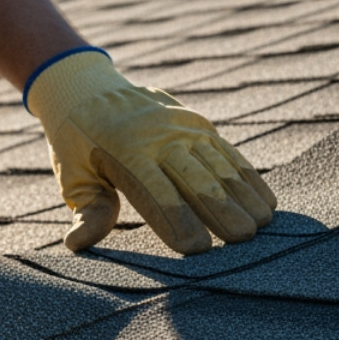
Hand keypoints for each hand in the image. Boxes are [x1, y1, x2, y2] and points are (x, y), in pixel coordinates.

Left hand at [27, 50, 276, 254]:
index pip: (157, 192)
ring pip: (221, 166)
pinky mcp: (199, 125)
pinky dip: (249, 178)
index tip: (196, 249)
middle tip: (244, 241)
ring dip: (244, 196)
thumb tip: (77, 244)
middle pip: (197, 179)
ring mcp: (184, 128)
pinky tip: (266, 202)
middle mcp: (160, 137)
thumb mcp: (73, 175)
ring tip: (262, 226)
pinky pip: (229, 154)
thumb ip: (87, 210)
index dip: (178, 220)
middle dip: (222, 211)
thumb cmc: (77, 144)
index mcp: (126, 152)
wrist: (89, 90)